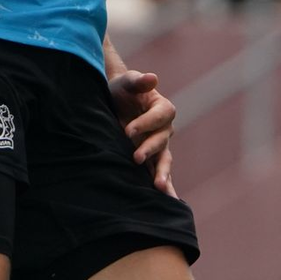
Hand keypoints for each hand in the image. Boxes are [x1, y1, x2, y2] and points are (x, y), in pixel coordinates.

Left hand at [109, 69, 176, 196]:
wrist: (115, 101)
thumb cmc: (122, 89)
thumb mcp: (127, 81)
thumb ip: (138, 81)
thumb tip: (152, 78)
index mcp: (163, 109)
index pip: (160, 117)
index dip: (146, 123)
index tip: (128, 130)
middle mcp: (164, 129)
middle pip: (163, 141)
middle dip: (150, 150)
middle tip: (136, 158)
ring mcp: (158, 146)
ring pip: (164, 161)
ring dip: (163, 174)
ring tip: (160, 189)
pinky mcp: (149, 159)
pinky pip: (157, 173)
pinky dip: (163, 186)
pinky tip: (165, 202)